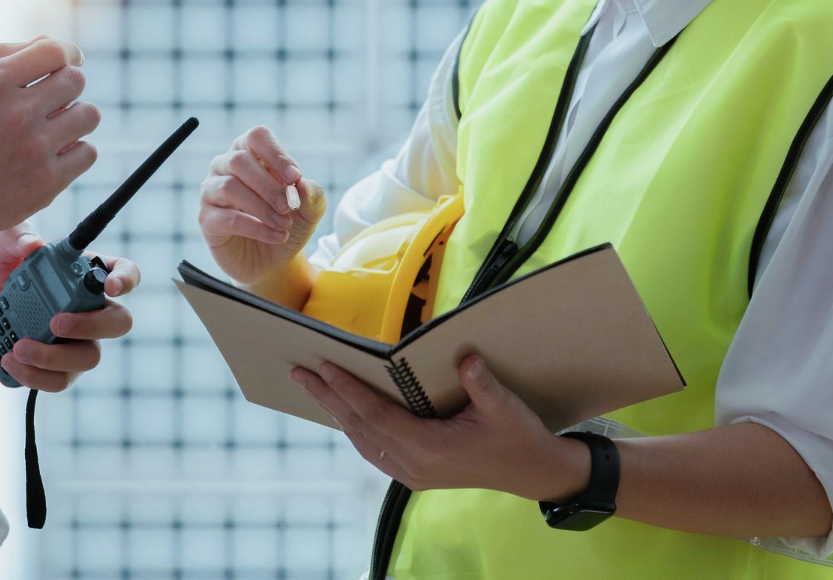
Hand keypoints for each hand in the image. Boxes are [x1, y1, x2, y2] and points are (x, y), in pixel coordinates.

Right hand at [0, 35, 100, 239]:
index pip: (54, 50)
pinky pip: (88, 152)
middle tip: (53, 104)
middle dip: (69, 88)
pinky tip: (55, 155)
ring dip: (77, 119)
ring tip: (56, 130)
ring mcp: (35, 148)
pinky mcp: (48, 181)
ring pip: (89, 115)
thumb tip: (56, 45)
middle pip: (76, 80)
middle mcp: (16, 112)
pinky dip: (76, 152)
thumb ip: (7, 57)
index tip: (71, 62)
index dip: (69, 53)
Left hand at [0, 223, 139, 391]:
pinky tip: (11, 362)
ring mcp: (78, 342)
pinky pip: (60, 380)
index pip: (124, 273)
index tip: (109, 286)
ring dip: (54, 356)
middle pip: (119, 322)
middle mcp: (90, 309)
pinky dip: (34, 375)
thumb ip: (15, 238)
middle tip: (55, 322)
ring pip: (88, 358)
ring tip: (18, 347)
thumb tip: (32, 244)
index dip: (125, 279)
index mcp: (85, 275)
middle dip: (90, 325)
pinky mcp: (59, 368)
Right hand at [199, 126, 325, 284]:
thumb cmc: (287, 223)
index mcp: (250, 153)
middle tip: (289, 207)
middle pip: (239, 160)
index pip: (256, 137)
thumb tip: (301, 183)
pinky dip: (255, 228)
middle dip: (269, 185)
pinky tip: (275, 236)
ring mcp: (212, 191)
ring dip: (262, 207)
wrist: (274, 260)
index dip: (276, 154)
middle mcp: (225, 166)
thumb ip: (311, 194)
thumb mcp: (309, 210)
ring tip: (284, 225)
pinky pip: (227, 218)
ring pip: (229, 187)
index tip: (295, 178)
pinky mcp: (207, 219)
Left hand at [290, 355, 589, 501]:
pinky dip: (356, 429)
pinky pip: (374, 451)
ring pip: (363, 441)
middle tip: (299, 373)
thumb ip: (482, 384)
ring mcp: (412, 474)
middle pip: (359, 427)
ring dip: (337, 413)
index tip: (323, 368)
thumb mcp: (504, 407)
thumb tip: (467, 359)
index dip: (348, 390)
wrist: (533, 473)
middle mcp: (414, 465)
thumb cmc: (518, 436)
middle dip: (328, 398)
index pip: (376, 415)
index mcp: (430, 448)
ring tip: (314, 388)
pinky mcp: (415, 475)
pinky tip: (344, 414)